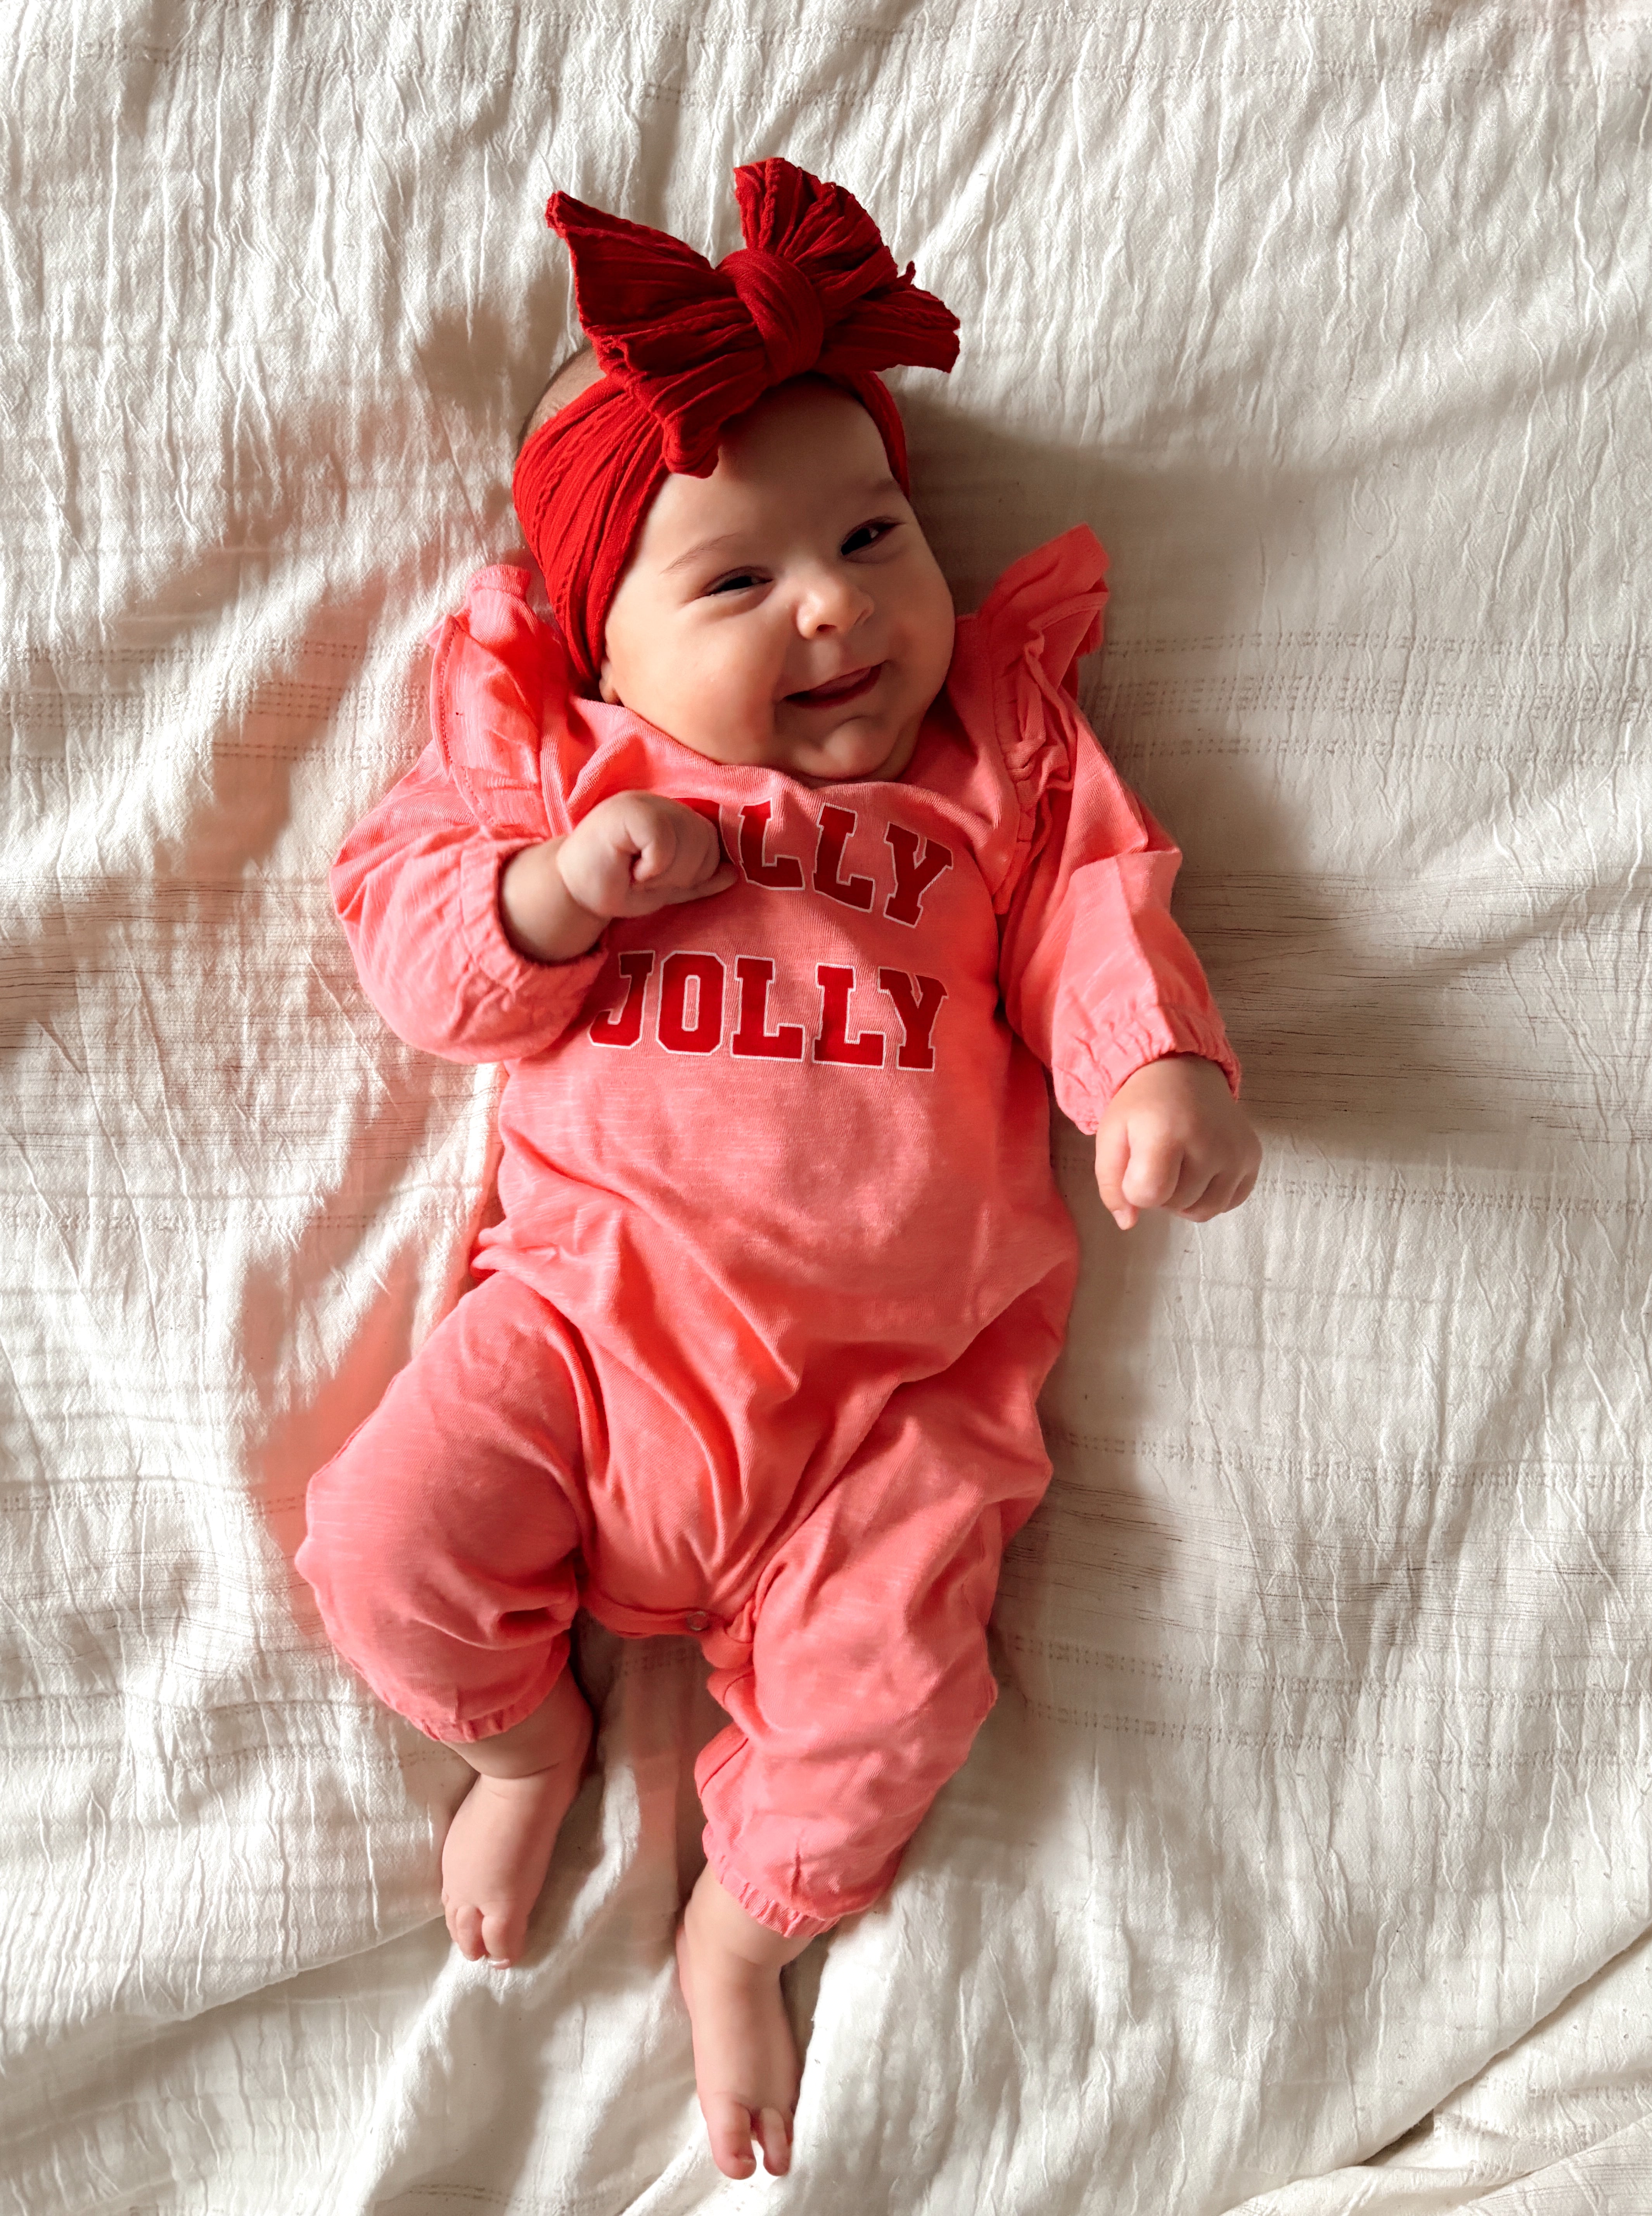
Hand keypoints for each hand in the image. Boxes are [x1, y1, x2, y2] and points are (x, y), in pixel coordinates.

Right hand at [500, 793, 735, 962]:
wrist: (570, 891)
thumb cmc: (615, 886)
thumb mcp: (665, 888)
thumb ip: (698, 880)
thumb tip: (733, 874)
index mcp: (674, 817)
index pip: (711, 842)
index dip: (693, 873)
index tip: (657, 879)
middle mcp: (662, 803)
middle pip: (707, 841)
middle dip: (681, 875)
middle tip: (646, 879)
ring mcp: (644, 802)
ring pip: (689, 840)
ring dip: (664, 873)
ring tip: (637, 873)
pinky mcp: (629, 810)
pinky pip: (664, 842)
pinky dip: (651, 868)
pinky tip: (629, 868)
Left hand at [1094, 1055, 1259, 1230]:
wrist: (1182, 1070)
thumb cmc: (1141, 1106)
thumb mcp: (1111, 1136)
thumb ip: (1111, 1184)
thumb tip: (1127, 1222)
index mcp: (1167, 1132)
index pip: (1148, 1195)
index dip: (1134, 1189)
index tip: (1134, 1165)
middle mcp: (1208, 1142)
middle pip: (1175, 1204)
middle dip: (1159, 1191)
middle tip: (1158, 1159)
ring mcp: (1235, 1151)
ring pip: (1204, 1210)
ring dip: (1184, 1199)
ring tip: (1178, 1166)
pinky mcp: (1252, 1156)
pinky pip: (1229, 1202)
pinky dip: (1211, 1194)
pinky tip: (1201, 1168)